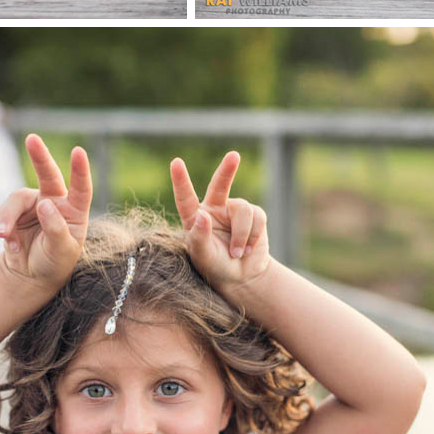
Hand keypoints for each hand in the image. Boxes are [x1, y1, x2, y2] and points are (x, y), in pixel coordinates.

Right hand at [0, 133, 92, 287]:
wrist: (30, 274)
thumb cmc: (54, 262)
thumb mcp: (61, 251)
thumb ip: (55, 228)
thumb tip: (43, 204)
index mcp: (75, 211)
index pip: (81, 188)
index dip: (80, 170)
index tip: (78, 152)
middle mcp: (55, 202)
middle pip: (48, 174)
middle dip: (39, 156)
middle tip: (32, 139)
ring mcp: (34, 203)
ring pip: (17, 198)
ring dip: (8, 216)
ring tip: (3, 235)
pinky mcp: (15, 211)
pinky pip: (4, 210)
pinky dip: (3, 226)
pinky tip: (9, 243)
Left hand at [170, 150, 270, 291]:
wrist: (242, 277)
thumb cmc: (216, 267)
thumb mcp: (203, 256)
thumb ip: (200, 237)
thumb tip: (203, 215)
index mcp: (195, 218)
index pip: (186, 198)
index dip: (181, 180)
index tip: (176, 162)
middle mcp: (214, 209)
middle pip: (219, 184)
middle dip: (227, 170)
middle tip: (234, 156)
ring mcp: (234, 210)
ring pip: (243, 209)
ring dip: (242, 235)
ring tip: (238, 253)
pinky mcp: (254, 215)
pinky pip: (258, 217)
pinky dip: (253, 236)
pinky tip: (248, 249)